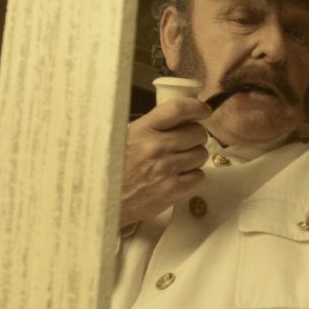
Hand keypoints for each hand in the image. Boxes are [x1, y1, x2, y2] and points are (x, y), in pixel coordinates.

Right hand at [119, 98, 210, 225]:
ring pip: (201, 154)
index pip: (178, 109)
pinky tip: (178, 176)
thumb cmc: (114, 169)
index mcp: (142, 130)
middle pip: (197, 132)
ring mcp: (166, 169)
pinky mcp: (173, 190)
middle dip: (196, 136)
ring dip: (194, 156)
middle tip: (187, 142)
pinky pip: (199, 175)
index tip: (204, 110)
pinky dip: (193, 175)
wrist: (104, 201)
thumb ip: (152, 126)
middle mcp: (156, 147)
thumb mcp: (126, 137)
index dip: (196, 107)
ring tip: (180, 161)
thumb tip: (182, 117)